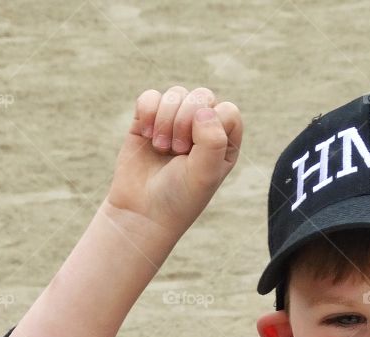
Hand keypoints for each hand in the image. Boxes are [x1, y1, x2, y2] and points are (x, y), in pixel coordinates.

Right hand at [106, 85, 242, 241]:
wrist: (141, 210)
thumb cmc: (179, 197)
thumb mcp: (204, 175)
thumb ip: (213, 141)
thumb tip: (204, 109)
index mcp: (224, 143)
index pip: (228, 111)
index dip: (210, 124)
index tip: (195, 151)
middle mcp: (203, 129)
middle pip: (201, 96)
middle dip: (185, 120)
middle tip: (177, 150)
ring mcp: (175, 122)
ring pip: (176, 94)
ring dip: (165, 119)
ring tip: (161, 148)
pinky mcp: (149, 119)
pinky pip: (150, 96)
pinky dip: (147, 111)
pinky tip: (146, 135)